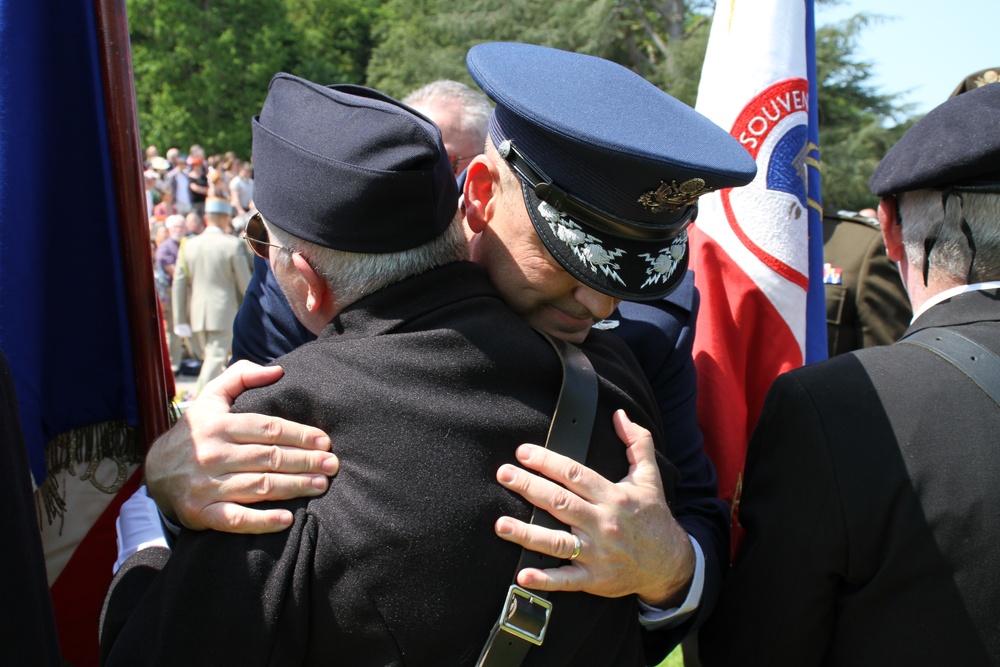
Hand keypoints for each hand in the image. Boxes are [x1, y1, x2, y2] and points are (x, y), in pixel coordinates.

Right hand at [145, 360, 337, 532]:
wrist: (155, 471)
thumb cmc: (195, 432)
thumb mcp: (211, 398)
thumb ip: (241, 376)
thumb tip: (278, 370)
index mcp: (218, 425)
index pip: (268, 429)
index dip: (300, 435)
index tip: (325, 441)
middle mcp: (212, 454)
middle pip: (269, 458)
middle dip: (305, 461)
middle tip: (332, 465)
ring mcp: (206, 485)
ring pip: (259, 487)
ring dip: (294, 487)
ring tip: (321, 485)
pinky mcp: (201, 513)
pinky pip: (236, 519)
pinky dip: (262, 521)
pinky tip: (287, 519)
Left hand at [495, 409, 694, 606]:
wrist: (671, 564)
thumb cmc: (654, 517)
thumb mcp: (650, 478)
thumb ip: (637, 443)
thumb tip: (620, 414)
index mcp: (614, 497)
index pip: (575, 475)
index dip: (548, 462)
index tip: (523, 453)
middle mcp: (604, 524)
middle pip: (560, 503)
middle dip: (529, 487)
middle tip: (504, 474)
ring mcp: (598, 553)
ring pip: (557, 542)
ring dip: (527, 534)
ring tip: (501, 524)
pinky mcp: (595, 579)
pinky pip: (567, 579)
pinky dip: (545, 580)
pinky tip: (523, 574)